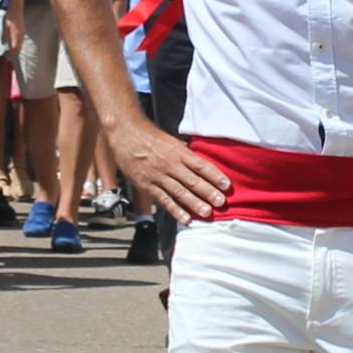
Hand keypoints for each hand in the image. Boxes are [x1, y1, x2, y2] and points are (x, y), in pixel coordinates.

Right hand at [111, 118, 229, 224]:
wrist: (126, 134)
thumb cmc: (150, 136)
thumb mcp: (171, 141)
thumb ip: (185, 154)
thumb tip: (201, 163)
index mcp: (179, 152)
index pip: (201, 165)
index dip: (215, 176)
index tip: (227, 185)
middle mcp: (170, 164)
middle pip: (193, 180)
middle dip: (208, 192)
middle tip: (221, 202)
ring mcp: (158, 176)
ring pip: (179, 192)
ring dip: (194, 203)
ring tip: (207, 212)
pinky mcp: (147, 185)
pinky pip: (163, 199)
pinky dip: (175, 210)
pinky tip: (185, 219)